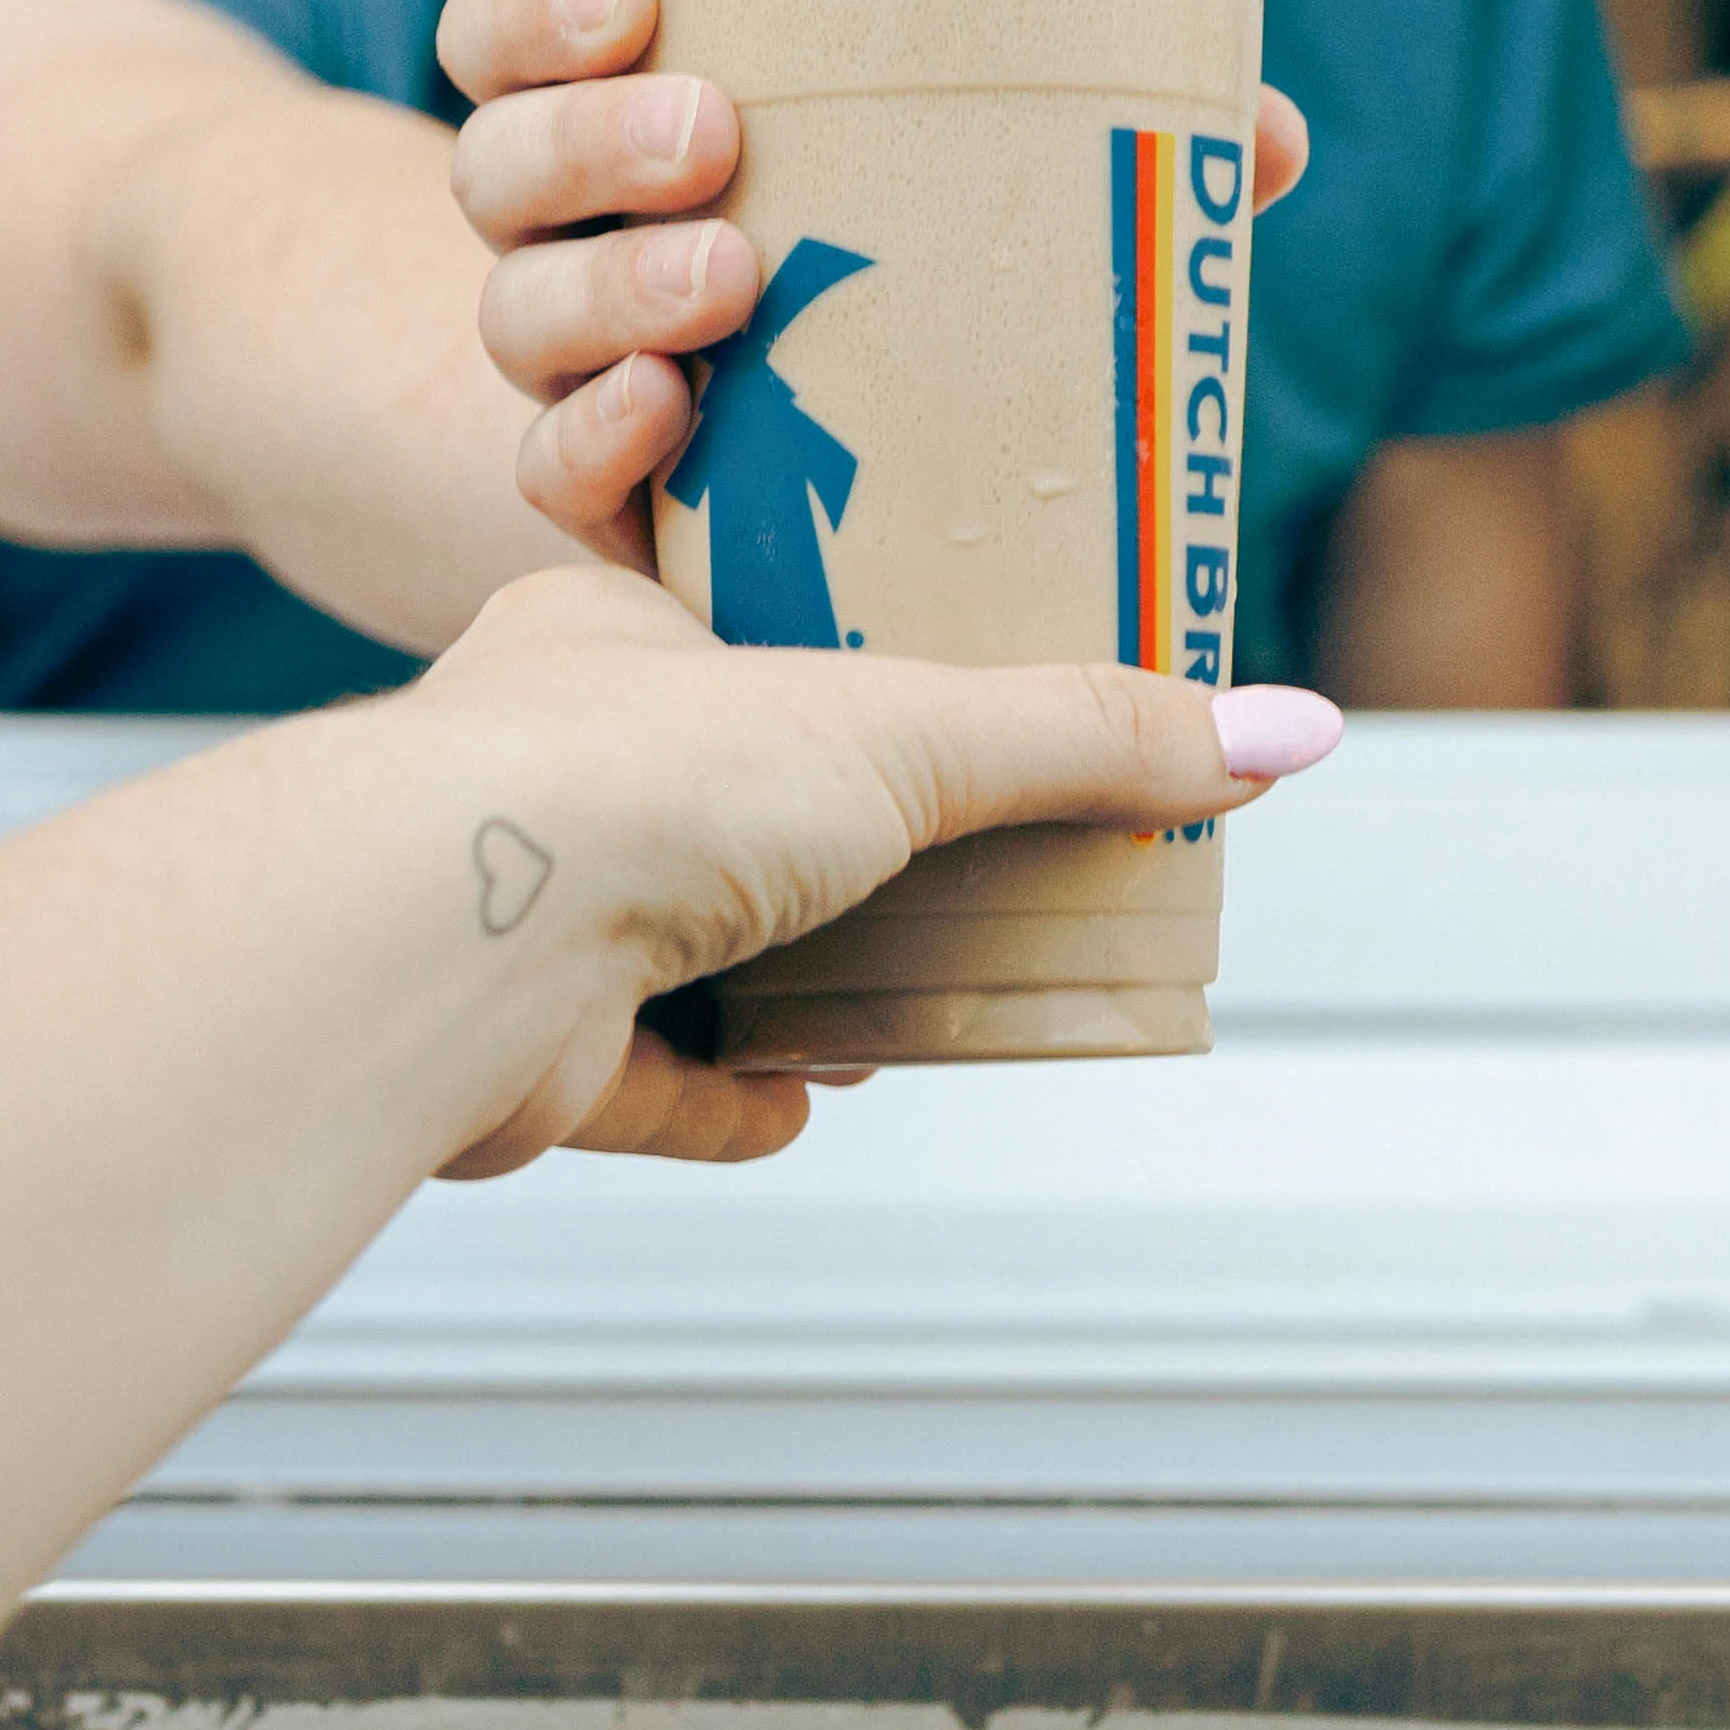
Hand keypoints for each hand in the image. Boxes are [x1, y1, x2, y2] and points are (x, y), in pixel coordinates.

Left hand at [396, 564, 1340, 1175]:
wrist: (441, 938)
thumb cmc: (622, 771)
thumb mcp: (906, 724)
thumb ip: (1088, 734)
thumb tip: (1288, 731)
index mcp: (609, 634)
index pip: (737, 632)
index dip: (841, 667)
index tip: (936, 705)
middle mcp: (550, 763)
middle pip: (718, 797)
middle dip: (832, 839)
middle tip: (956, 858)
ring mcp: (531, 912)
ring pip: (681, 939)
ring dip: (789, 971)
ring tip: (906, 980)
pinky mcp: (526, 1056)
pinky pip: (644, 1080)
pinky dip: (726, 1097)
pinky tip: (801, 1097)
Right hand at [441, 0, 1309, 564]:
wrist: (817, 515)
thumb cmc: (899, 287)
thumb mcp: (971, 203)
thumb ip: (1103, 158)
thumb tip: (1262, 138)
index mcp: (616, 119)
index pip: (505, 36)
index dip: (538, 8)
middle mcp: (561, 239)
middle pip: (498, 166)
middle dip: (591, 135)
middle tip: (714, 135)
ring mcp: (566, 373)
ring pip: (515, 312)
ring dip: (609, 284)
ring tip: (729, 282)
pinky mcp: (598, 505)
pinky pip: (546, 474)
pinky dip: (596, 441)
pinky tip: (668, 412)